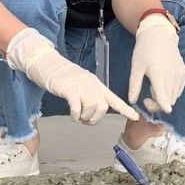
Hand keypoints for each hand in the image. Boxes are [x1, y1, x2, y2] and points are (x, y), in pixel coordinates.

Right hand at [5, 28, 138, 124]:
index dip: (125, 110)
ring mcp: (81, 87)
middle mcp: (92, 86)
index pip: (114, 99)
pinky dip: (76, 114)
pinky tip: (72, 115)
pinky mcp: (69, 90)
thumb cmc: (64, 77)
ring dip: (84, 117)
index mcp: (97, 85)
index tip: (136, 117)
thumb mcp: (82, 84)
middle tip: (85, 120)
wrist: (48, 64)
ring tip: (77, 116)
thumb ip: (91, 95)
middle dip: (95, 118)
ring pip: (91, 108)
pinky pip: (77, 106)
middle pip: (103, 107)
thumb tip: (94, 111)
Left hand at [128, 15, 184, 112]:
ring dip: (164, 98)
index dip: (159, 107)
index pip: (164, 99)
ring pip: (174, 97)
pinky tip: (163, 83)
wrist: (159, 34)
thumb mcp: (136, 68)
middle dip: (157, 104)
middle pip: (168, 101)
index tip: (154, 108)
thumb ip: (134, 86)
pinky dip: (171, 92)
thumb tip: (132, 101)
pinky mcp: (184, 73)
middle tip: (147, 97)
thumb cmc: (145, 50)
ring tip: (155, 87)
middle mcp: (172, 77)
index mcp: (159, 75)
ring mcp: (180, 75)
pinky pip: (178, 90)